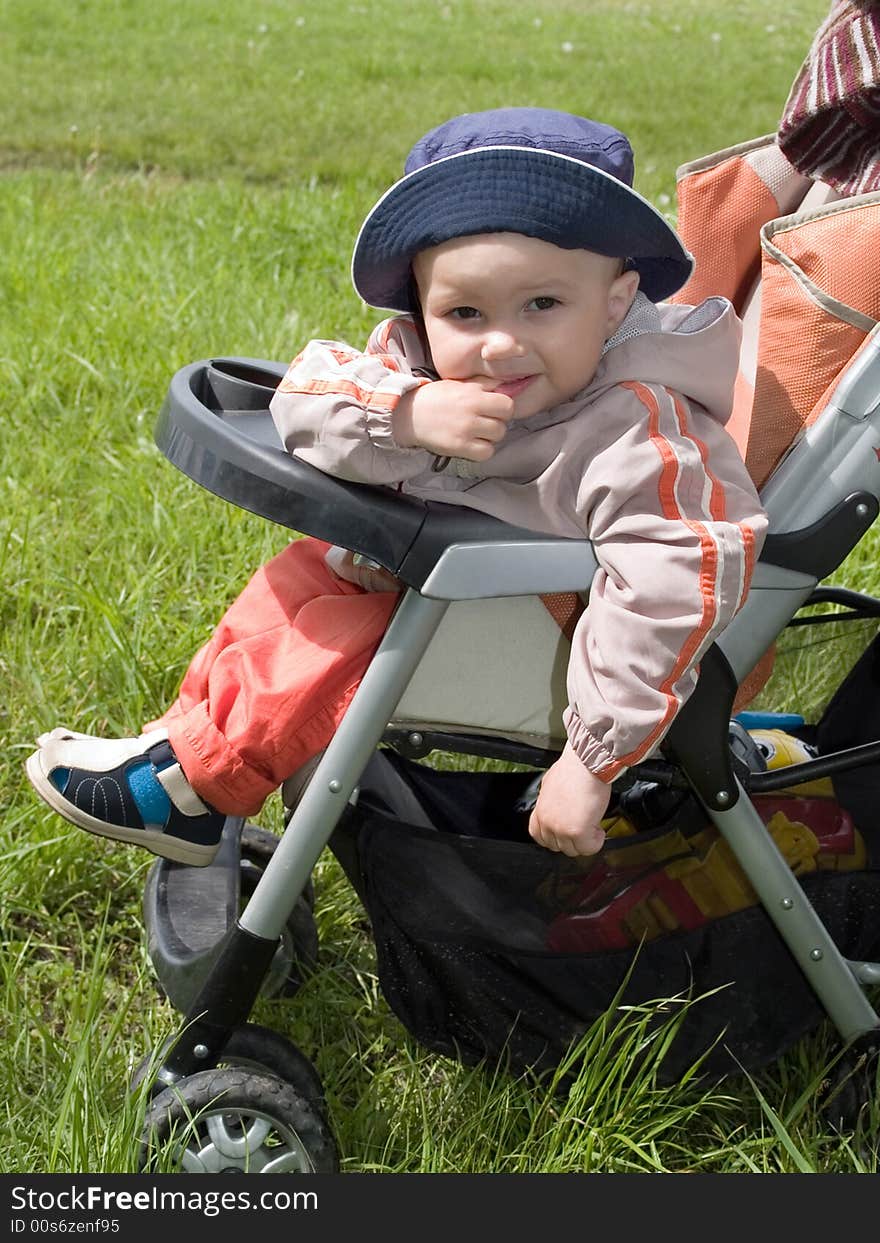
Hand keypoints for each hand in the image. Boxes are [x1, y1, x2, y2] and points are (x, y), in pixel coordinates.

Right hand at [393, 380, 514, 460]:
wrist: (410, 414)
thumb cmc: (435, 398)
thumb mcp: (460, 384)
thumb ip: (484, 385)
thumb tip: (508, 386)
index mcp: (473, 394)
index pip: (507, 405)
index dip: (503, 408)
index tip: (494, 410)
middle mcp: (472, 412)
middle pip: (503, 423)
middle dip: (497, 423)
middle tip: (485, 422)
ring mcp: (466, 431)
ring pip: (497, 438)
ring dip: (490, 437)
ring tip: (478, 433)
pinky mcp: (459, 447)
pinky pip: (486, 453)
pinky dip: (482, 450)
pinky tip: (473, 444)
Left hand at [528, 744, 609, 856]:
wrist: (586, 763)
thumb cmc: (574, 768)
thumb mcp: (552, 786)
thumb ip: (552, 803)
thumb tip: (559, 809)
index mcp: (540, 811)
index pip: (539, 837)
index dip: (556, 836)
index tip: (566, 832)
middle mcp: (547, 822)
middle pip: (558, 846)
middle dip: (573, 839)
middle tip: (583, 826)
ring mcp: (560, 828)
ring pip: (574, 850)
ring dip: (586, 840)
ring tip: (592, 824)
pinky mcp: (577, 831)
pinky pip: (589, 848)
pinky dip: (596, 841)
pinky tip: (598, 828)